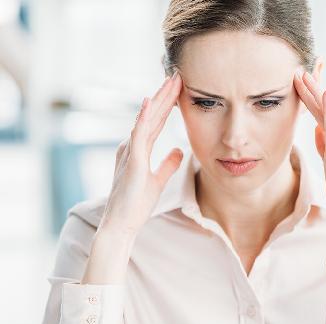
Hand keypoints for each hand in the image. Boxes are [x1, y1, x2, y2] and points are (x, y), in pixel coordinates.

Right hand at [99, 71, 183, 238]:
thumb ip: (168, 164)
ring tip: (170, 81)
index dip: (168, 104)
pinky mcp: (132, 160)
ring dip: (158, 99)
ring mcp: (130, 151)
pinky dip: (143, 117)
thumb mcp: (159, 180)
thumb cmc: (136, 204)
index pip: (156, 121)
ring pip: (146, 119)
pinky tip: (149, 102)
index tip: (180, 88)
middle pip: (152, 115)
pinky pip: (138, 134)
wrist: (122, 224)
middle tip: (178, 75)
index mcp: (138, 149)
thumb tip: (180, 150)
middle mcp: (132, 145)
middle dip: (165, 95)